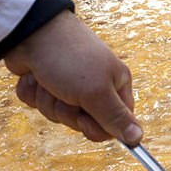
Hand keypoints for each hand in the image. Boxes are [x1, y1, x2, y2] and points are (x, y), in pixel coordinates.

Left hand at [3, 11, 142, 144]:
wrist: (32, 32)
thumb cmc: (71, 59)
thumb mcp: (96, 92)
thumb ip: (116, 117)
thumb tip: (138, 138)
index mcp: (115, 86)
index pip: (114, 125)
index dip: (96, 127)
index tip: (84, 116)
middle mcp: (95, 87)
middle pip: (82, 123)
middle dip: (66, 111)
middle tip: (64, 92)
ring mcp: (68, 86)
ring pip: (56, 115)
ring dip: (47, 100)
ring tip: (47, 80)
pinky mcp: (45, 84)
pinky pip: (37, 104)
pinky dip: (32, 93)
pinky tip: (34, 76)